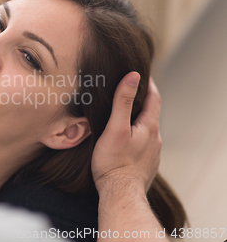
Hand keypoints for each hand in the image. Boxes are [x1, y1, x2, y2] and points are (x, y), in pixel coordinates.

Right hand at [91, 72, 161, 193]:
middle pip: (150, 114)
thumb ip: (123, 101)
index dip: (148, 85)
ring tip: (123, 116)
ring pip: (147, 131)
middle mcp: (155, 139)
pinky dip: (136, 137)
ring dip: (138, 121)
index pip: (154, 98)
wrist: (120, 194)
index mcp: (149, 127)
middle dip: (141, 102)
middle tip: (128, 92)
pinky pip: (143, 145)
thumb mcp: (116, 127)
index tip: (141, 74)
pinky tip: (124, 141)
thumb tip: (133, 76)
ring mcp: (152, 154)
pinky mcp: (146, 165)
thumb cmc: (114, 161)